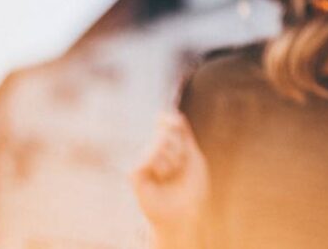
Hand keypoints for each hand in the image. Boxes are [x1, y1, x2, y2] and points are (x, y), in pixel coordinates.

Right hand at [130, 111, 208, 239]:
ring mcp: (143, 161)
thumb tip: (170, 114)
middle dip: (179, 149)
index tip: (176, 124)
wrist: (185, 213)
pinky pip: (145, 158)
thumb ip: (183, 134)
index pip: (168, 122)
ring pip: (157, 145)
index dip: (171, 120)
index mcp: (168, 144)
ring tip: (170, 176)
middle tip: (180, 166)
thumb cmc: (191, 186)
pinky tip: (158, 179)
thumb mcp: (192, 155)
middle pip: (166, 132)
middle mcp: (153, 149)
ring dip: (172, 162)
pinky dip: (157, 167)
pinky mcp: (134, 173)